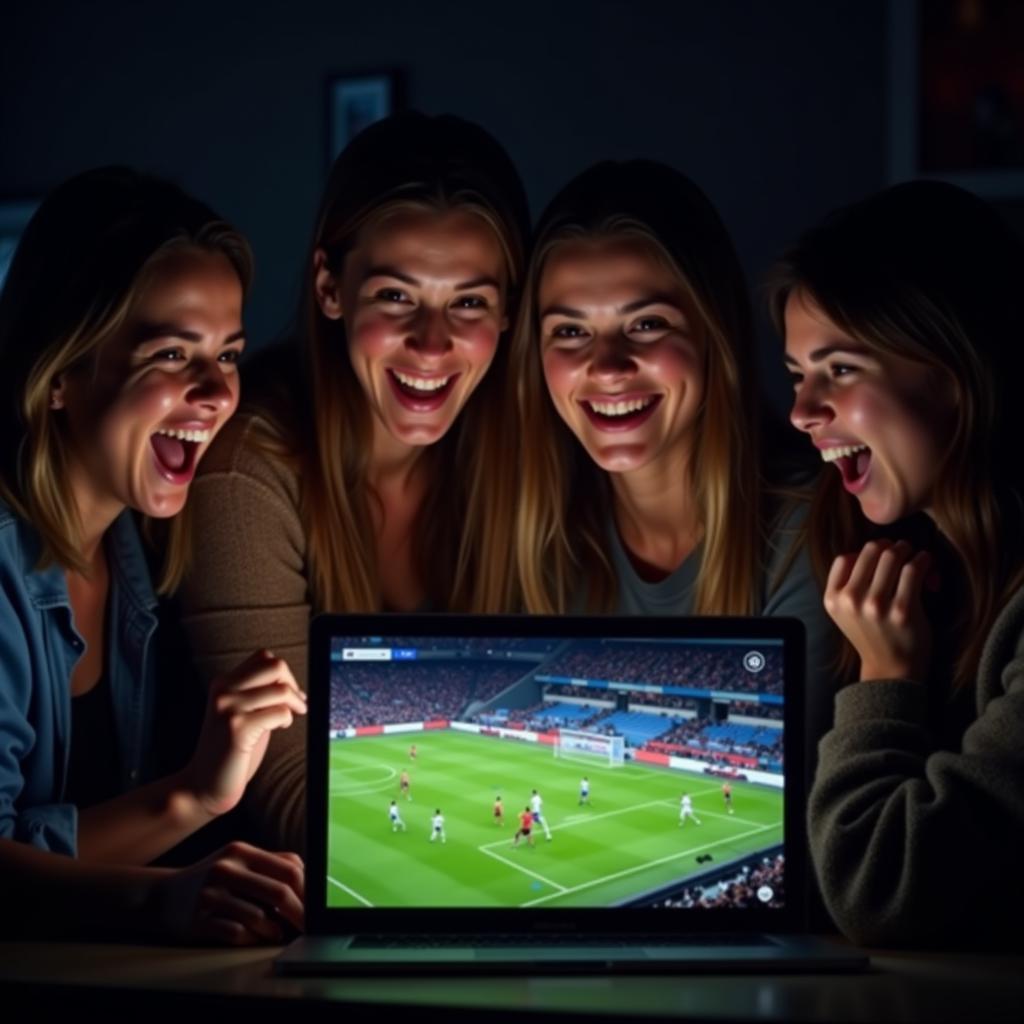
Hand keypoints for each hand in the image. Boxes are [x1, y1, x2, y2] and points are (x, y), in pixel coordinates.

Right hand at [156, 842, 303, 944]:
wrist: (160, 896)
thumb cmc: (211, 880)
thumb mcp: (238, 861)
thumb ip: (270, 865)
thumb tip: (310, 883)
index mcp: (241, 851)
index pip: (288, 867)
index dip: (308, 890)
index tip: (316, 906)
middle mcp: (226, 868)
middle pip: (278, 892)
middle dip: (299, 914)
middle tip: (307, 928)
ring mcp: (210, 895)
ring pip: (258, 916)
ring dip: (275, 930)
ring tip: (279, 934)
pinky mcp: (198, 920)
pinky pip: (235, 933)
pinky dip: (251, 939)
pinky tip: (255, 938)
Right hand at [186, 650, 306, 816]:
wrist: (203, 785)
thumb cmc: (230, 750)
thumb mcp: (242, 713)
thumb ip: (259, 695)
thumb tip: (291, 682)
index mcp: (223, 683)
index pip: (263, 657)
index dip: (283, 674)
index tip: (290, 694)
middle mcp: (223, 690)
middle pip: (275, 666)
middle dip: (293, 685)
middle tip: (297, 705)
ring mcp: (228, 708)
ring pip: (281, 689)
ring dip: (294, 704)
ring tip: (287, 719)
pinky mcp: (237, 728)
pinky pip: (280, 713)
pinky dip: (286, 719)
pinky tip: (279, 728)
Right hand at [824, 539, 932, 682]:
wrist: (890, 670)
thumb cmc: (872, 635)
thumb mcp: (845, 612)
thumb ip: (848, 584)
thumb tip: (873, 549)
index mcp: (832, 599)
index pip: (844, 558)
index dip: (864, 553)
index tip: (879, 557)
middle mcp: (850, 600)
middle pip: (870, 551)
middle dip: (889, 545)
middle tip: (901, 549)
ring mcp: (875, 605)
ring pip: (892, 556)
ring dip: (907, 549)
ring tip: (914, 554)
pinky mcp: (902, 610)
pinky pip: (913, 570)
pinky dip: (923, 560)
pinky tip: (926, 563)